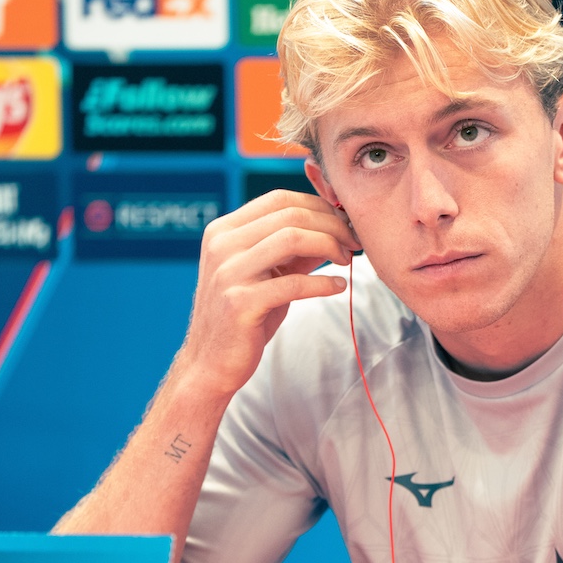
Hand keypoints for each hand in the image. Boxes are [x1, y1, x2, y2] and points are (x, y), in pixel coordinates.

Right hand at [175, 189, 361, 397]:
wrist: (209, 364)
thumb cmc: (243, 316)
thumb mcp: (267, 274)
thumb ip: (294, 250)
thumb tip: (336, 227)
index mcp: (224, 231)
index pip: (279, 199)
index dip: (318, 206)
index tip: (344, 222)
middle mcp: (222, 245)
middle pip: (290, 215)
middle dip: (331, 224)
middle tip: (353, 242)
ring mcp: (228, 273)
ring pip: (293, 238)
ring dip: (330, 245)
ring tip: (346, 260)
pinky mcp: (240, 303)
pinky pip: (294, 283)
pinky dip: (323, 282)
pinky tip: (338, 286)